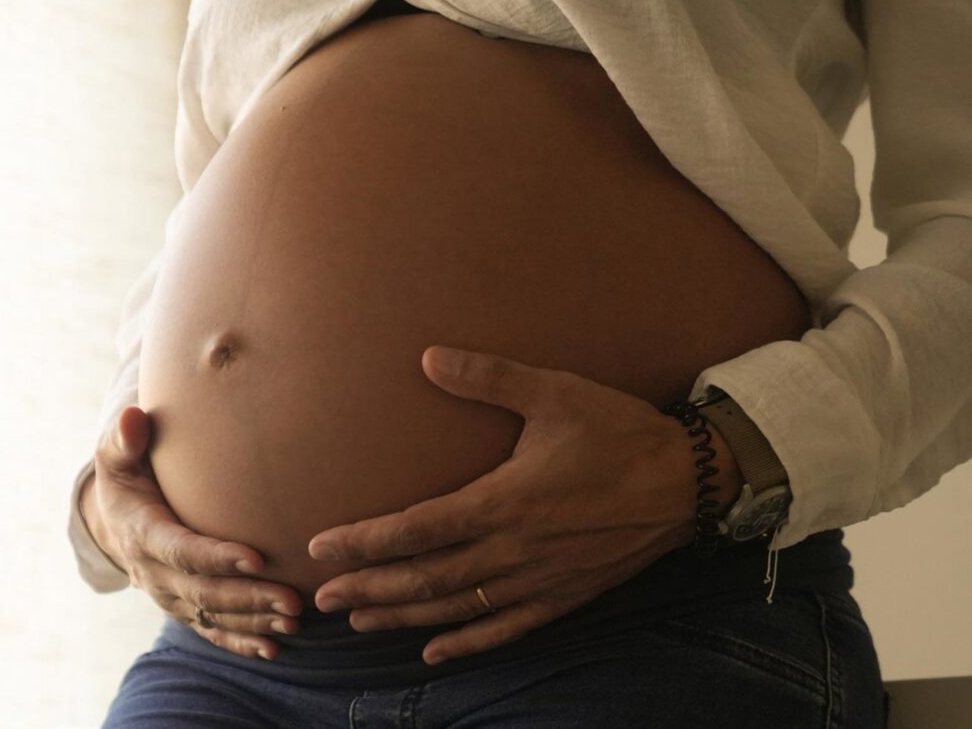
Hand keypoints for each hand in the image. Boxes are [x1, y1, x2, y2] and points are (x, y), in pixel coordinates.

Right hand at [88, 405, 303, 659]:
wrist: (114, 517)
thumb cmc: (128, 473)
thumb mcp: (117, 454)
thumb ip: (124, 438)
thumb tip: (135, 418)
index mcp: (141, 533)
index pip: (181, 550)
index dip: (216, 557)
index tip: (257, 557)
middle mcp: (154, 572)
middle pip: (204, 592)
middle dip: (248, 597)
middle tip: (292, 599)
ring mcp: (169, 595)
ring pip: (213, 615)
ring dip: (253, 621)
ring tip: (294, 619)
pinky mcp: (183, 607)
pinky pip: (212, 630)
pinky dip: (241, 642)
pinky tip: (275, 648)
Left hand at [306, 346, 717, 665]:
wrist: (689, 479)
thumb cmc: (619, 431)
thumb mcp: (555, 393)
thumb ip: (489, 377)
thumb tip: (427, 357)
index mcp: (504, 501)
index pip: (417, 529)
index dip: (365, 542)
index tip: (321, 549)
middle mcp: (515, 550)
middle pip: (426, 579)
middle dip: (369, 589)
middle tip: (322, 600)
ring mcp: (540, 579)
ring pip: (458, 609)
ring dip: (404, 618)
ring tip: (360, 624)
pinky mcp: (565, 596)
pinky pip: (507, 628)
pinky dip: (467, 643)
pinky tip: (436, 652)